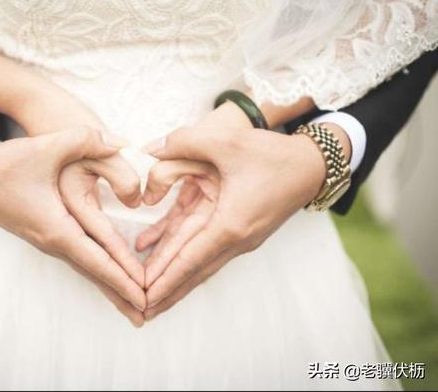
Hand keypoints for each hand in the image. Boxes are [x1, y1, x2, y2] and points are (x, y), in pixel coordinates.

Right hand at [0, 126, 146, 324]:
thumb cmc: (5, 164)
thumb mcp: (45, 147)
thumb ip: (85, 140)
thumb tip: (121, 141)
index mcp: (56, 227)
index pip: (97, 260)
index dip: (123, 277)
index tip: (145, 296)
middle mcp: (52, 241)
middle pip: (94, 273)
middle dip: (121, 294)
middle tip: (147, 315)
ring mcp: (48, 241)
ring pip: (86, 268)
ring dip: (110, 286)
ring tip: (132, 304)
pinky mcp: (46, 234)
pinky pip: (79, 258)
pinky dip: (98, 271)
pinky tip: (108, 276)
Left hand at [138, 125, 329, 320]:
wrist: (312, 165)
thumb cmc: (272, 154)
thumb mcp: (226, 141)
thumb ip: (183, 142)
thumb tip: (149, 148)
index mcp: (230, 224)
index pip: (189, 259)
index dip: (163, 279)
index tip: (144, 299)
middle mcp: (235, 239)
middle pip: (193, 271)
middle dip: (166, 291)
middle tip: (140, 310)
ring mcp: (239, 238)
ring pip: (199, 263)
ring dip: (174, 279)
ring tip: (151, 296)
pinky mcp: (239, 230)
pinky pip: (205, 247)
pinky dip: (183, 254)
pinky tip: (158, 249)